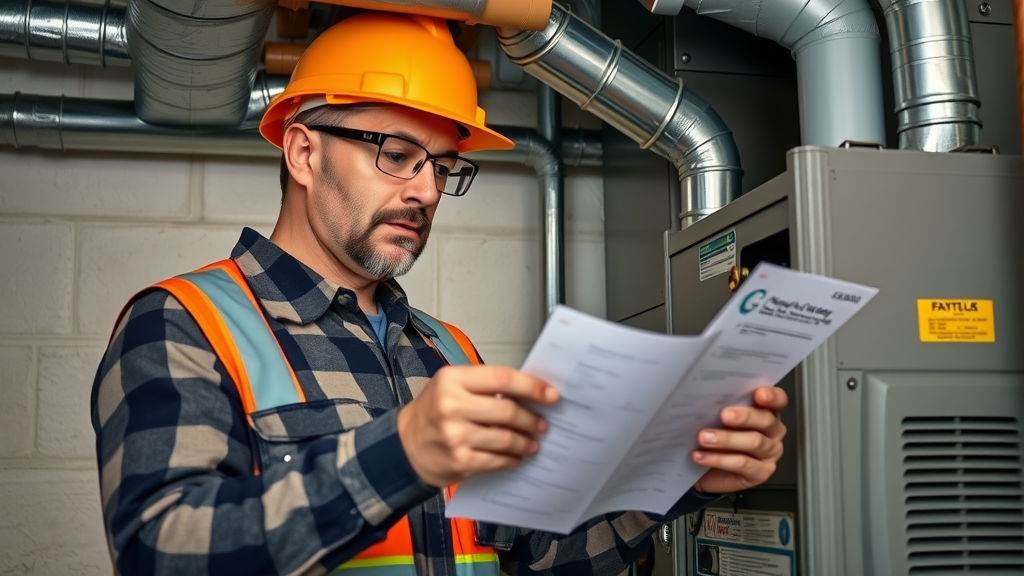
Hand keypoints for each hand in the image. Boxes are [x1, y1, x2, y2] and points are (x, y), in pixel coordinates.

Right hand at [397, 365, 558, 487]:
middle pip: (507, 410)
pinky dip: (511, 459)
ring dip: (525, 442)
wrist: (404, 446)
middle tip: (543, 424)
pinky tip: (517, 457)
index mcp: (452, 379)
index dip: (532, 387)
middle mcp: (452, 405)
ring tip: (533, 443)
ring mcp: (455, 435)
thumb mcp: (451, 386)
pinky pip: (496, 460)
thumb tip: (528, 392)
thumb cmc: (433, 411)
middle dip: (532, 419)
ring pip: (505, 438)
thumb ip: (484, 386)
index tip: (551, 394)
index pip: (502, 379)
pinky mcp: (459, 461)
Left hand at [692, 386, 787, 494]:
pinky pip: (742, 464)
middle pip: (766, 420)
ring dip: (727, 439)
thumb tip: (708, 397)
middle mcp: (773, 431)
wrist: (704, 469)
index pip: (778, 400)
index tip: (759, 394)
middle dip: (745, 416)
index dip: (772, 396)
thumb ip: (721, 406)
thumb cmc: (715, 436)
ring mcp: (770, 453)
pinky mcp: (761, 473)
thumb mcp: (717, 418)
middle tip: (724, 415)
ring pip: (754, 442)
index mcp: (766, 411)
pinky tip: (701, 455)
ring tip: (704, 438)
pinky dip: (719, 459)